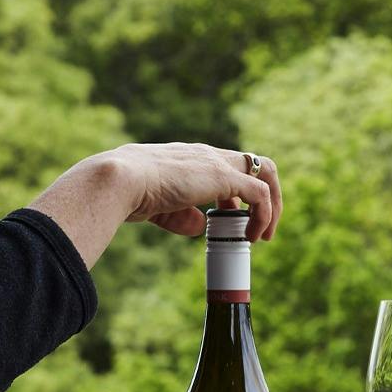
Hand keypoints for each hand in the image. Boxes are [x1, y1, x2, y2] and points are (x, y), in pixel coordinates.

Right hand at [112, 143, 282, 241]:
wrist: (119, 181)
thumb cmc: (129, 194)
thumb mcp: (158, 207)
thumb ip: (180, 216)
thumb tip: (199, 226)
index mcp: (191, 158)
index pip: (226, 168)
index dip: (236, 195)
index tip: (232, 220)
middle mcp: (207, 155)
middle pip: (254, 164)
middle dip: (265, 196)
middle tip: (261, 229)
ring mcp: (216, 163)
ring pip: (266, 171)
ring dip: (271, 206)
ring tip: (263, 236)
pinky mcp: (222, 176)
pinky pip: (259, 194)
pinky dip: (263, 215)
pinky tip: (252, 236)